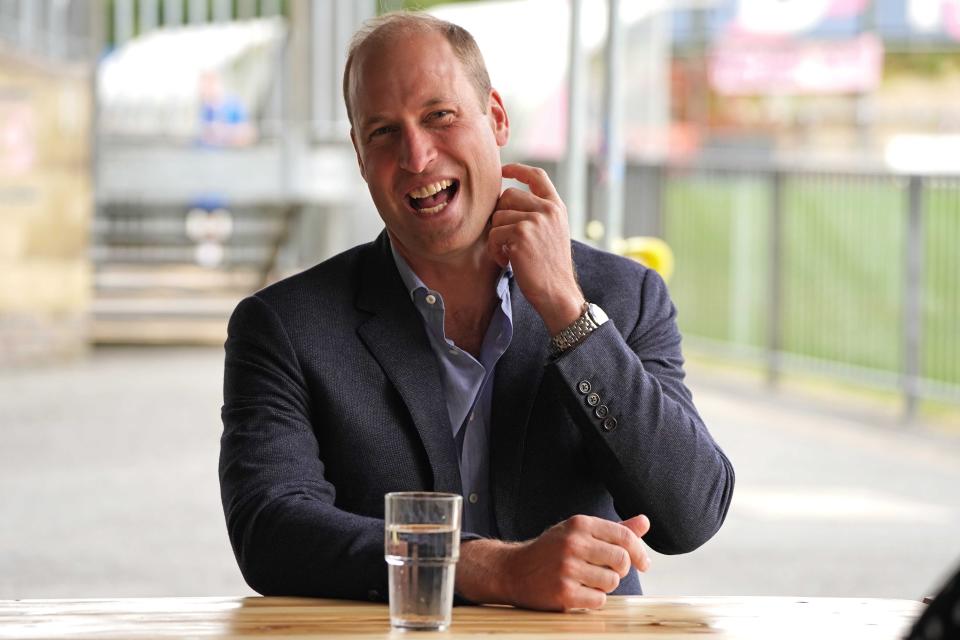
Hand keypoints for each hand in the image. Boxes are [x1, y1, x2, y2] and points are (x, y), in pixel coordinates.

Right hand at [457, 514, 650, 610]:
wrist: (513, 570)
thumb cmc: (551, 550)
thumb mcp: (578, 532)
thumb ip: (613, 529)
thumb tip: (645, 522)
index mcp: (579, 524)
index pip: (624, 536)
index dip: (639, 551)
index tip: (642, 563)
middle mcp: (573, 543)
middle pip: (622, 559)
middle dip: (622, 569)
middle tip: (611, 572)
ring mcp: (567, 568)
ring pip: (612, 581)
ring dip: (606, 585)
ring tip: (589, 580)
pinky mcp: (563, 592)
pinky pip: (598, 600)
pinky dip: (594, 599)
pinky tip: (580, 591)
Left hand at [487, 163, 583, 334]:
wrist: (557, 292)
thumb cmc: (549, 268)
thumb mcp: (551, 234)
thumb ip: (536, 214)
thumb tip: (504, 199)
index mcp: (557, 207)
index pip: (537, 176)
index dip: (518, 169)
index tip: (503, 170)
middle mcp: (548, 209)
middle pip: (508, 195)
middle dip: (500, 216)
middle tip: (504, 239)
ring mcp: (535, 220)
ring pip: (498, 216)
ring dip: (496, 237)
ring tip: (508, 254)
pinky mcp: (521, 233)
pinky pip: (494, 234)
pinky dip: (494, 250)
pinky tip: (507, 262)